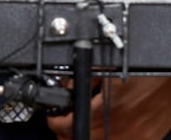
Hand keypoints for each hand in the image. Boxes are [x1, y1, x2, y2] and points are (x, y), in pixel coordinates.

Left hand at [46, 76, 170, 138]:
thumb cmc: (145, 69)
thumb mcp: (106, 66)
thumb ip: (81, 79)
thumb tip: (64, 88)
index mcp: (111, 108)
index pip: (70, 126)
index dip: (56, 120)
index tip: (54, 116)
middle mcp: (124, 128)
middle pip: (80, 139)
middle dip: (66, 130)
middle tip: (63, 120)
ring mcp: (136, 137)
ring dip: (84, 134)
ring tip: (81, 122)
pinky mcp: (146, 139)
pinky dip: (104, 137)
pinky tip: (103, 127)